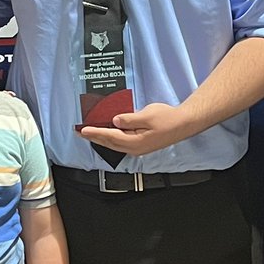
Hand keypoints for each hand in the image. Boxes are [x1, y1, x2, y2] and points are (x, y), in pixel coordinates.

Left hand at [79, 103, 194, 156]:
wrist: (184, 124)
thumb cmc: (168, 118)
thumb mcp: (147, 115)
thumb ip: (129, 119)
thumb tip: (115, 121)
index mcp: (134, 142)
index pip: (110, 137)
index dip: (95, 133)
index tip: (82, 130)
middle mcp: (134, 148)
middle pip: (109, 143)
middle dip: (94, 137)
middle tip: (79, 132)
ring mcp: (138, 148)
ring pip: (114, 144)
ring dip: (101, 138)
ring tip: (89, 133)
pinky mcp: (141, 145)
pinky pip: (121, 142)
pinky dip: (111, 138)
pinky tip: (107, 133)